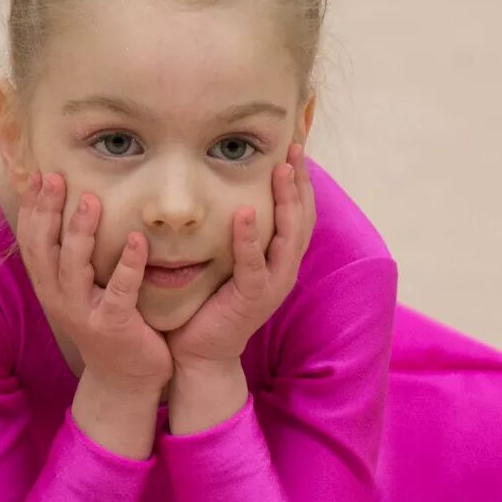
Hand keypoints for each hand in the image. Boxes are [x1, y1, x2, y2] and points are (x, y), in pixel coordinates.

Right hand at [15, 167, 173, 393]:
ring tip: (92, 200)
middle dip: (48, 211)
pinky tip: (137, 240)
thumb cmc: (107, 322)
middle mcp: (58, 298)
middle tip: (57, 178)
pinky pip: (119, 292)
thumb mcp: (83, 288)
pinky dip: (128, 265)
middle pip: (44, 248)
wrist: (125, 379)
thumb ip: (76, 255)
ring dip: (81, 232)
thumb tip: (75, 206)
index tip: (39, 175)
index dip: (32, 208)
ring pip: (74, 267)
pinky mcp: (113, 325)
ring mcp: (83, 313)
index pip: (32, 241)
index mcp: (50, 285)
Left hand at [166, 143, 315, 371]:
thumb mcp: (226, 260)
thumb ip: (234, 232)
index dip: (301, 182)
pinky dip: (250, 238)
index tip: (296, 148)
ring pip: (288, 238)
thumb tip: (226, 190)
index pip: (299, 213)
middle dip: (301, 183)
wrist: (199, 353)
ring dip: (286, 202)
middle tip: (297, 148)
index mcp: (280, 259)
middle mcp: (283, 270)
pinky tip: (243, 212)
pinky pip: (254, 265)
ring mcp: (272, 285)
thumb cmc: (208, 303)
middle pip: (302, 219)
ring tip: (282, 171)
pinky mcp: (252, 299)